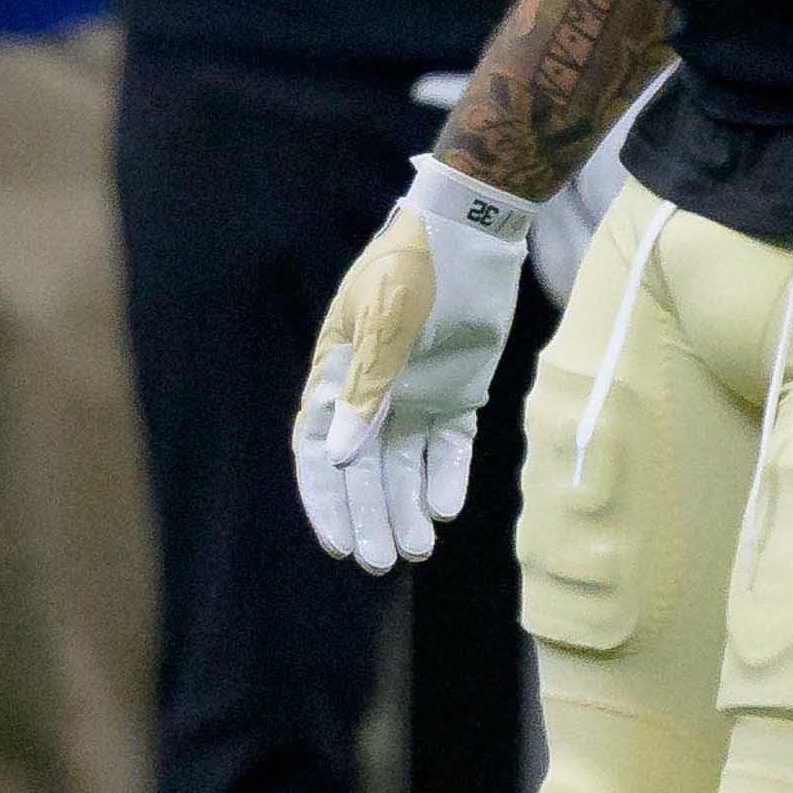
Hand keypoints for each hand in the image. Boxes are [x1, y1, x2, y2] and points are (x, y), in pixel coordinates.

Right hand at [295, 152, 539, 572]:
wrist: (473, 231)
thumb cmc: (413, 265)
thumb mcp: (386, 320)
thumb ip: (367, 387)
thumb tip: (337, 454)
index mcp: (335, 375)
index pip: (319, 451)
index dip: (325, 499)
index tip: (337, 543)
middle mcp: (370, 393)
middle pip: (363, 470)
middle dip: (369, 516)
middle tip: (380, 561)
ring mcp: (414, 395)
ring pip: (405, 467)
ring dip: (406, 508)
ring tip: (417, 551)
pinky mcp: (456, 393)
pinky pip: (448, 447)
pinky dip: (447, 477)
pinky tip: (446, 508)